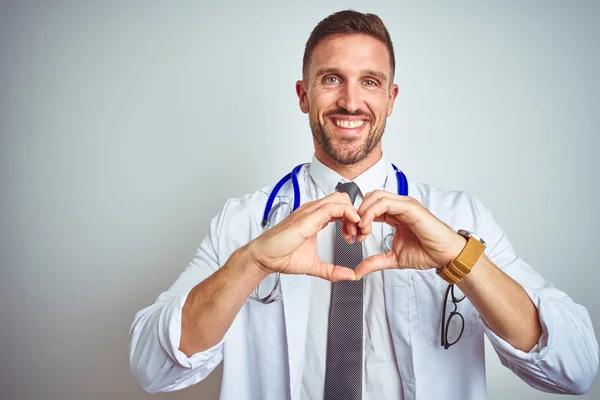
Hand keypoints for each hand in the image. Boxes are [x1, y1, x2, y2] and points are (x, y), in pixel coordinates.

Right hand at [246, 192, 363, 280]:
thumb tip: (350, 276)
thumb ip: (332, 270)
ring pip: (340, 200)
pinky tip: (351, 228)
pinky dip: (347, 214)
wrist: (265, 257)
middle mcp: (313, 211)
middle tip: (358, 233)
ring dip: (353, 214)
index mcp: (314, 217)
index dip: (352, 219)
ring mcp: (310, 212)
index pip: (340, 207)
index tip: (355, 236)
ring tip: (354, 233)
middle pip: (343, 199)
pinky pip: (333, 207)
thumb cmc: (282, 256)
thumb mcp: (314, 265)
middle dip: (356, 214)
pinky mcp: (308, 217)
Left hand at [353, 190, 465, 278]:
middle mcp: (399, 206)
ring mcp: (405, 205)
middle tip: (356, 232)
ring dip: (364, 211)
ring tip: (362, 229)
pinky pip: (385, 203)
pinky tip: (368, 225)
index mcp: (395, 214)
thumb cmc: (426, 253)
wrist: (445, 256)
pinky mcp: (410, 208)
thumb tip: (357, 271)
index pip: (371, 206)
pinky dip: (372, 212)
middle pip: (371, 197)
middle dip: (359, 213)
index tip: (356, 236)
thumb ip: (374, 262)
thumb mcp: (393, 258)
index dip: (360, 219)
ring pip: (376, 196)